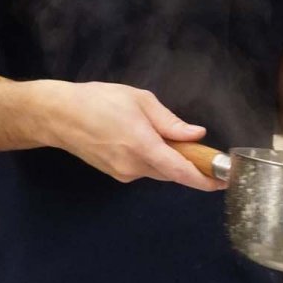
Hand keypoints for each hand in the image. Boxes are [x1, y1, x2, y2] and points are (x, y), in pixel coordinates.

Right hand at [29, 79, 226, 189]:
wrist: (59, 116)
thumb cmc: (99, 100)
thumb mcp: (140, 101)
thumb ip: (170, 122)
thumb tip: (196, 135)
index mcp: (143, 146)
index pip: (180, 171)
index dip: (204, 179)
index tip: (223, 182)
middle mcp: (133, 166)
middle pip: (173, 174)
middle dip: (192, 168)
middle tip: (206, 156)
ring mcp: (123, 173)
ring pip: (159, 172)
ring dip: (171, 161)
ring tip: (171, 140)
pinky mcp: (115, 174)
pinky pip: (144, 169)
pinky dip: (154, 160)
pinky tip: (147, 141)